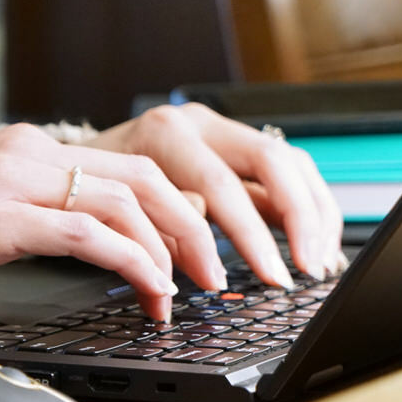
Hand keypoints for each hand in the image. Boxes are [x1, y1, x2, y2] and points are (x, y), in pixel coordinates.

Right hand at [0, 124, 224, 321]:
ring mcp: (9, 180)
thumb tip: (104, 241)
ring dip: (166, 252)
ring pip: (122, 203)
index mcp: (28, 148)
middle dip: (190, 228)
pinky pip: (85, 235)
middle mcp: (25, 152)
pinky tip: (146, 292)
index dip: (175, 210)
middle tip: (214, 273)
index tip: (197, 251)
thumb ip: (43, 213)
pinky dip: (130, 263)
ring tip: (183, 293)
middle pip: (141, 177)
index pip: (128, 167)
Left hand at [83, 103, 344, 285]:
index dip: (248, 237)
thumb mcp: (119, 209)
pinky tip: (316, 243)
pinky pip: (290, 170)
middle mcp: (201, 122)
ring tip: (319, 261)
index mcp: (166, 133)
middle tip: (306, 269)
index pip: (219, 185)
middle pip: (271, 161)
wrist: (82, 162)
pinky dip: (308, 206)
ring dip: (313, 213)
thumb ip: (164, 230)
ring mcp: (224, 130)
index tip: (266, 278)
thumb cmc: (97, 189)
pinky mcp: (240, 147)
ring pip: (291, 161)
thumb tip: (208, 263)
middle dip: (297, 220)